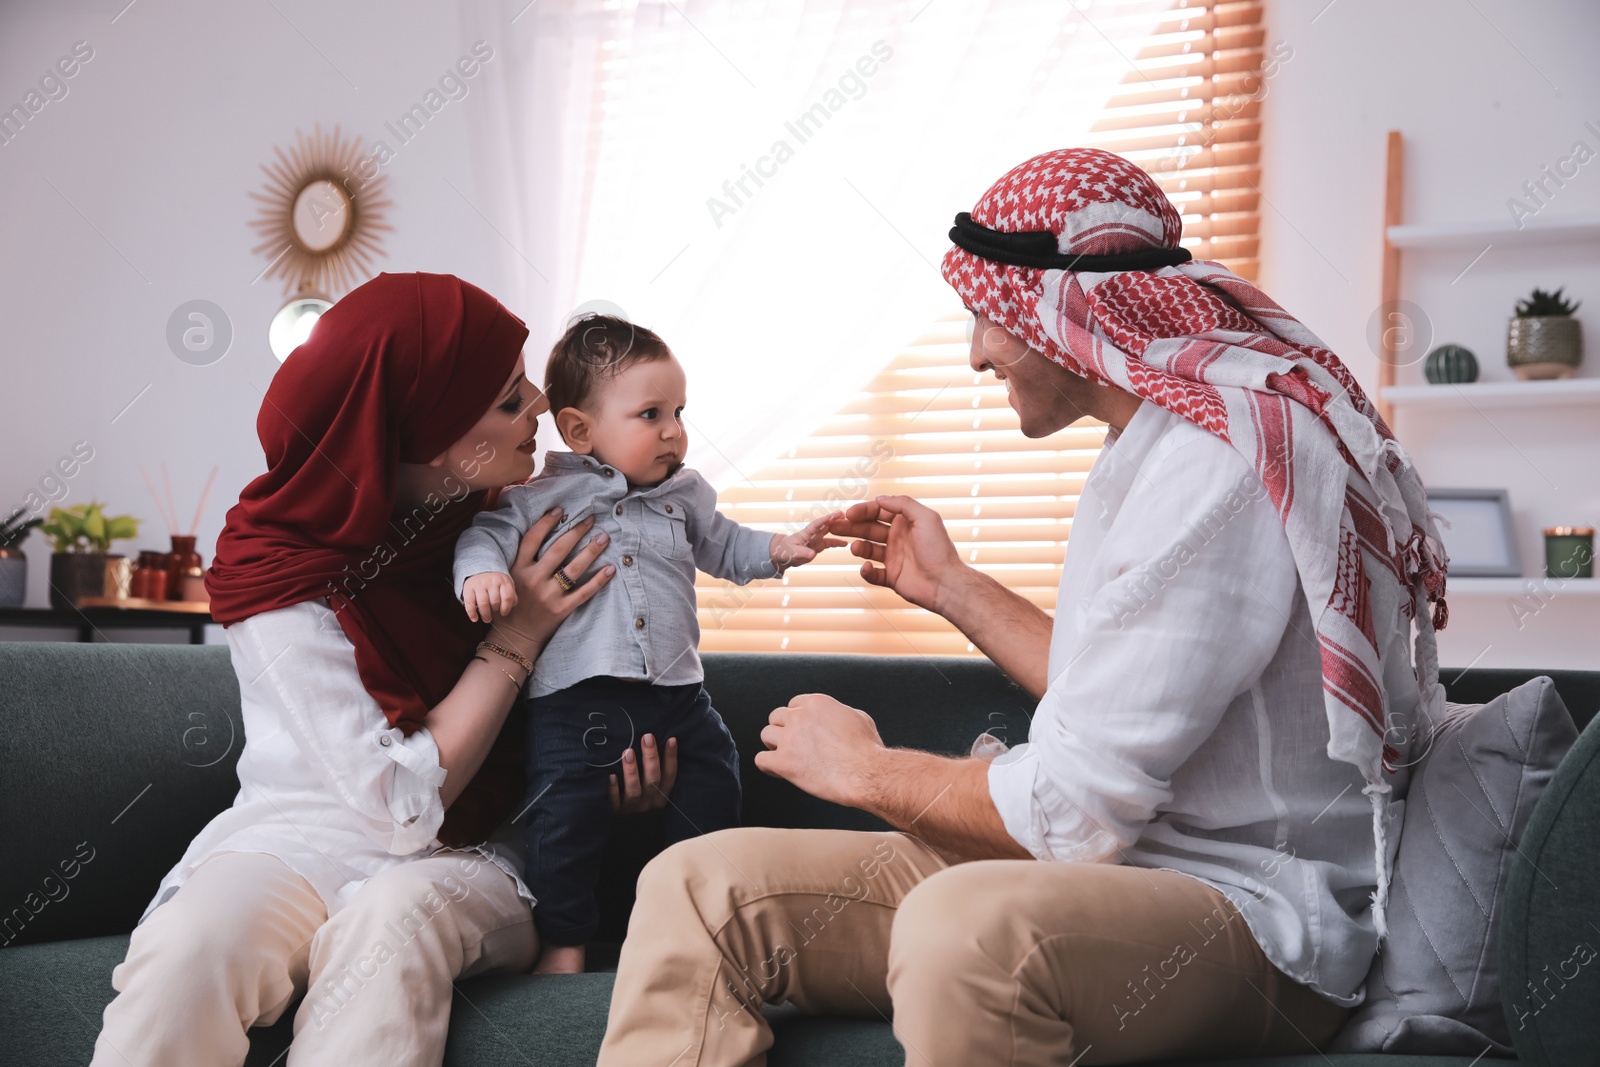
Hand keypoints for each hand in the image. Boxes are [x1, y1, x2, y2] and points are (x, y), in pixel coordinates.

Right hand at [463, 572, 516, 622]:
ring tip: (487, 619)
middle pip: (495, 601)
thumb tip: (512, 605)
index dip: (506, 608)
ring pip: (483, 603)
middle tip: (494, 613)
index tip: (503, 613)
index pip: (507, 597)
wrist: (480, 570)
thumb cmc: (496, 583)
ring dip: (485, 614)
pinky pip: (470, 603)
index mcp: (503, 581)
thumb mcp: (506, 585)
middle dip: (495, 610)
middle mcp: (491, 581)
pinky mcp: (468, 588)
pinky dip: (472, 613)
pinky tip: (475, 619)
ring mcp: (479, 584)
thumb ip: (511, 595)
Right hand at [489, 508, 614, 660]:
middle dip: (576, 532)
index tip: (561, 510)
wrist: (513, 637)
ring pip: (573, 569)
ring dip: (590, 551)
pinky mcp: (561, 610)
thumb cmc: (511, 603)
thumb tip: (541, 532)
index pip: (532, 539)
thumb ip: (522, 559)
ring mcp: (548, 595)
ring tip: (603, 538)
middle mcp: (533, 580)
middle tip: (591, 519)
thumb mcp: (508, 578)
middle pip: (558, 550)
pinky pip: (583, 593)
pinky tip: (610, 569)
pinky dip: (598, 581)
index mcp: (517, 569)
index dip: (546, 522)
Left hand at [608, 733, 678, 812]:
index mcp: (661, 794)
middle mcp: (648, 802)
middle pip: (653, 780)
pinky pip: (614, 801)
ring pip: (634, 791)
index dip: (671, 758)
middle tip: (647, 737)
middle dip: (651, 758)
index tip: (671, 739)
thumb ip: (653, 767)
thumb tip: (657, 739)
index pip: (669, 775)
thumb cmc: (637, 790)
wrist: (618, 817)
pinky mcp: (615, 810)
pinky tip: (611, 776)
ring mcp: (631, 807)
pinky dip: (614, 789)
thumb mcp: (648, 782)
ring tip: (628, 752)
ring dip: (632, 771)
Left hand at [754, 693, 883, 806]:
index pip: (793, 704)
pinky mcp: (783, 762)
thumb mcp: (859, 718)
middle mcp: (799, 716)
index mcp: (816, 703)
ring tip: (787, 757)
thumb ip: (840, 713)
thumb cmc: (867, 749)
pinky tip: (779, 771)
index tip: (802, 731)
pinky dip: (768, 766)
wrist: (866, 773)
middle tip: (794, 745)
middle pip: (776, 717)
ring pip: (765, 735)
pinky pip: (761, 760)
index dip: (797, 719)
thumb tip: (837, 718)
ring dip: (774, 746)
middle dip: (783, 730)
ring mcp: (789, 738)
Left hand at [768, 512, 848, 571]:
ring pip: (829, 531)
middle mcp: (813, 533)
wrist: (782, 554)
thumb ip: (803, 553)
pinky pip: (830, 542)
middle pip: (826, 524)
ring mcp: (817, 538)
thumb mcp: (793, 553)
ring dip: (839, 528)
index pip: (819, 523)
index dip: (828, 518)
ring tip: (851, 526)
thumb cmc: (785, 551)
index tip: (838, 514)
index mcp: (807, 532)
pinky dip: (838, 542)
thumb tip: (812, 554)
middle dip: (836, 519)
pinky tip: (846, 543)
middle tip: (847, 515)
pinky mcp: (818, 545)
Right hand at [826, 495, 963, 612]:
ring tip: (854, 548)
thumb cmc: (938, 549)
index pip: (878, 512)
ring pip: (868, 549)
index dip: (862, 511)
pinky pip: (872, 573)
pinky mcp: (891, 577)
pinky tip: (867, 567)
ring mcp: (893, 558)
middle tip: (835, 527)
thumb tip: (880, 498)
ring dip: (858, 547)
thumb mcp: (925, 517)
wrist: (945, 583)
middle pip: (869, 529)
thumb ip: (903, 504)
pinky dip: (866, 571)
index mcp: (905, 523)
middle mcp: (898, 538)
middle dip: (852, 527)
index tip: (848, 513)